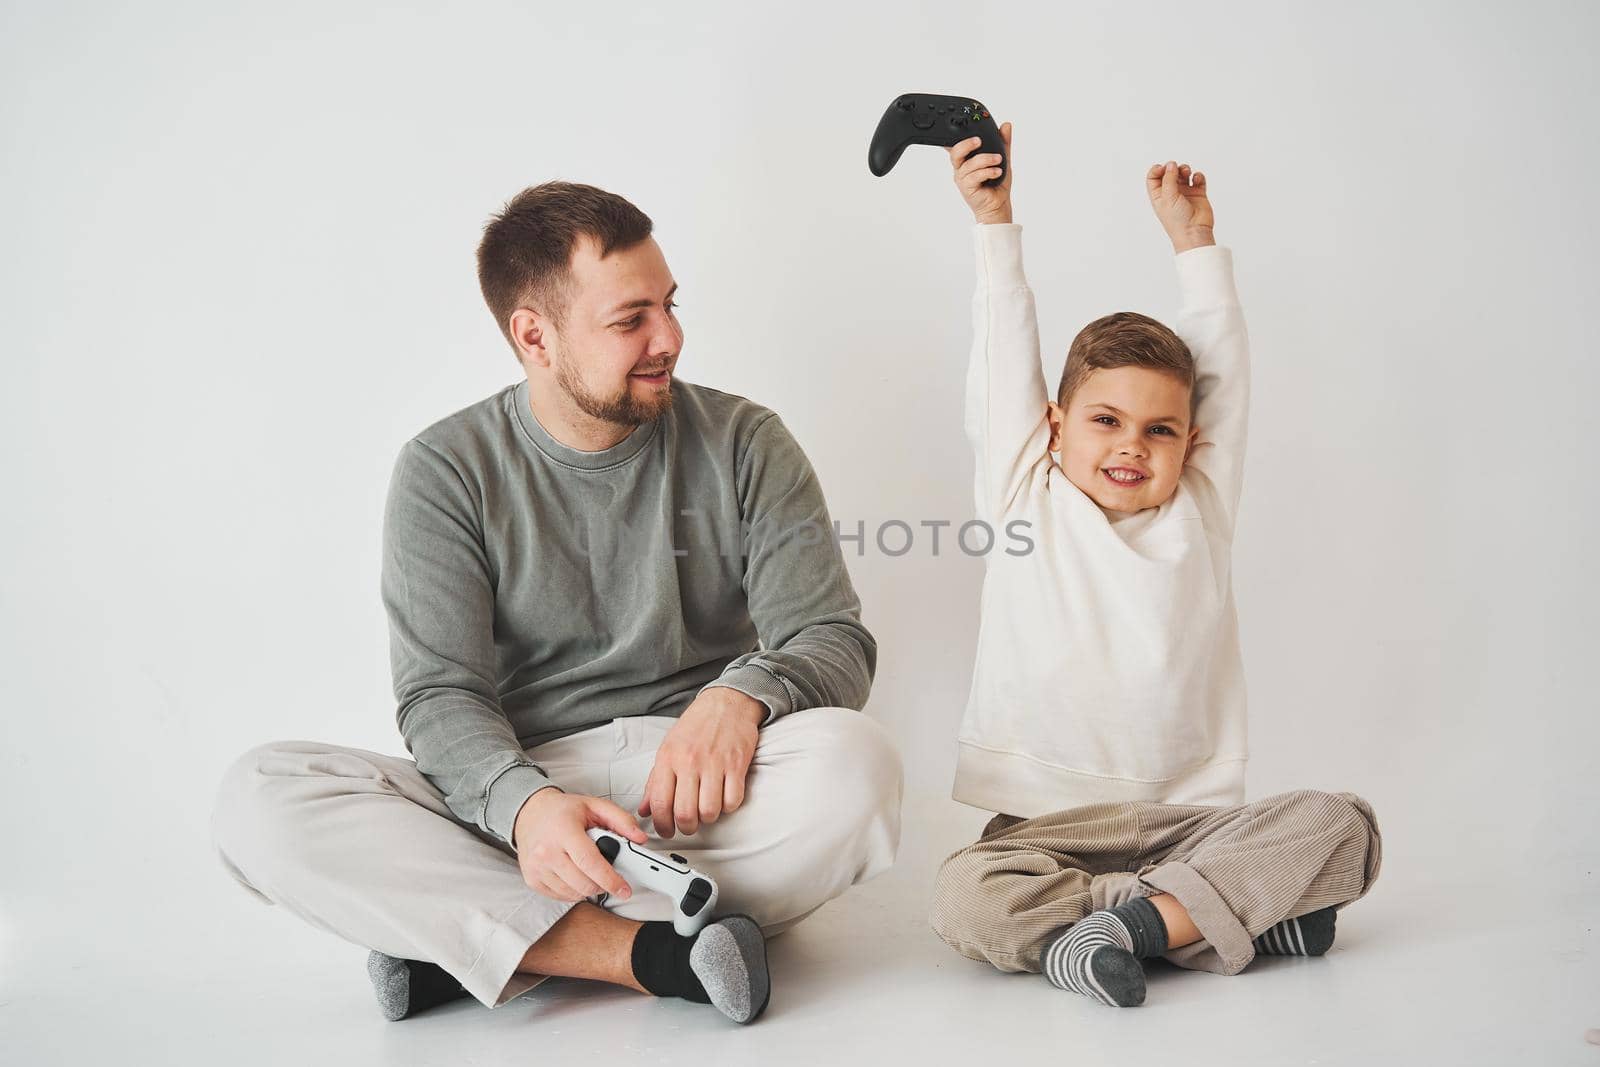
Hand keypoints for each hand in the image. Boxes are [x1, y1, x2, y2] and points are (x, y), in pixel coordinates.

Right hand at [511, 786, 648, 901]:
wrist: (530, 813)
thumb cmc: (563, 810)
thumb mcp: (595, 806)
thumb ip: (621, 820)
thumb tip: (640, 838)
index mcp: (563, 830)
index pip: (590, 862)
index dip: (611, 879)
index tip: (624, 888)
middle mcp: (546, 850)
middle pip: (583, 883)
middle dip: (603, 885)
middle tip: (611, 878)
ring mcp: (537, 867)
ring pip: (573, 893)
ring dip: (589, 888)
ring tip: (591, 871)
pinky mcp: (532, 879)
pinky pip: (560, 896)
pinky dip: (574, 891)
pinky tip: (576, 876)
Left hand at [639, 686, 763, 837]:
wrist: (726, 703)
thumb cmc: (696, 725)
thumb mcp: (668, 748)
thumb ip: (655, 781)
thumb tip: (644, 809)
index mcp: (668, 758)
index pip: (659, 803)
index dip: (662, 825)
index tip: (666, 831)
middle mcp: (690, 761)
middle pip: (684, 813)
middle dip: (685, 828)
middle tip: (688, 825)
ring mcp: (715, 763)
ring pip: (709, 811)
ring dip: (708, 818)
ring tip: (706, 810)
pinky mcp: (737, 764)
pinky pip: (732, 800)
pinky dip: (728, 807)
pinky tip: (723, 799)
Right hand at [949, 121, 1013, 224]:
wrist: (998, 204)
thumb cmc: (997, 184)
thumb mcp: (1003, 158)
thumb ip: (1003, 142)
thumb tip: (1006, 125)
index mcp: (966, 159)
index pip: (957, 144)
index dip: (958, 137)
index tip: (971, 131)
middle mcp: (962, 168)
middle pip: (955, 152)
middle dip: (966, 144)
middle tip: (979, 140)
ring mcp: (963, 179)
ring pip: (968, 164)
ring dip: (985, 160)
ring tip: (998, 160)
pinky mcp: (967, 189)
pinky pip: (974, 177)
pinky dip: (987, 172)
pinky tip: (997, 172)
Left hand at [1146, 160, 1215, 252]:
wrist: (1194, 232)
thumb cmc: (1177, 221)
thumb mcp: (1168, 198)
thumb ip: (1168, 179)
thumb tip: (1171, 164)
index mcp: (1159, 195)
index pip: (1153, 177)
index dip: (1157, 169)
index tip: (1163, 167)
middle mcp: (1171, 193)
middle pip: (1169, 173)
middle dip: (1173, 167)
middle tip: (1177, 169)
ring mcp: (1185, 193)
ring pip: (1183, 173)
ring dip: (1185, 169)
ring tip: (1187, 173)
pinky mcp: (1198, 194)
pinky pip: (1198, 179)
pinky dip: (1197, 175)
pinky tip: (1196, 179)